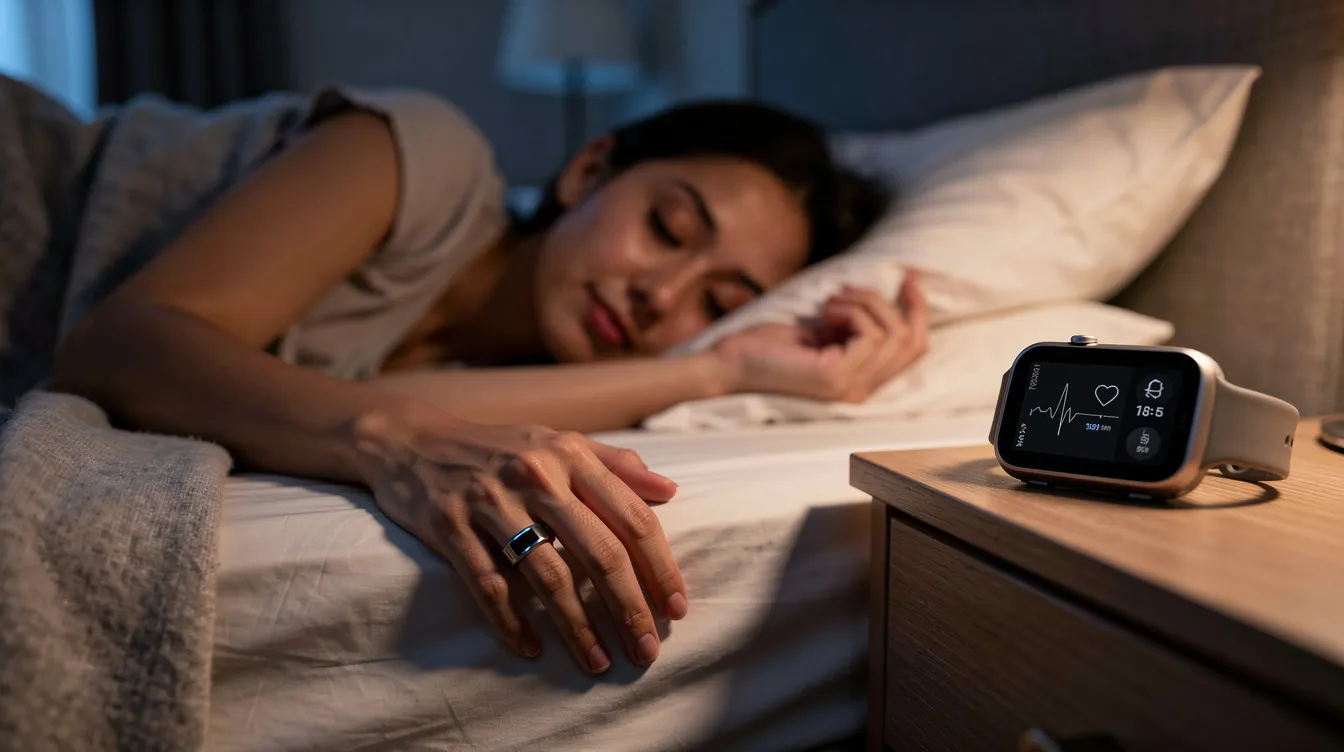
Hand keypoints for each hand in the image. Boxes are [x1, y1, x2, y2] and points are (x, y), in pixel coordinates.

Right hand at [350, 405, 685, 674]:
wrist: (410, 440)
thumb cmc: (498, 449)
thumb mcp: (557, 443)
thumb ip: (614, 464)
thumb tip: (668, 491)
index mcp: (569, 455)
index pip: (631, 517)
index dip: (660, 566)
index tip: (676, 608)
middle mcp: (535, 474)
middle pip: (598, 552)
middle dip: (629, 607)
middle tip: (647, 649)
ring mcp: (489, 500)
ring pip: (546, 575)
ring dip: (577, 627)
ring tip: (597, 662)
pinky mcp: (448, 525)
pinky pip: (487, 584)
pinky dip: (511, 622)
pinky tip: (531, 648)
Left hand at [714, 274, 928, 401]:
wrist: (729, 363)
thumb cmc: (766, 346)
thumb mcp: (820, 330)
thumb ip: (852, 323)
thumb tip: (882, 296)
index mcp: (861, 381)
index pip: (915, 351)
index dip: (919, 311)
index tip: (908, 279)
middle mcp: (861, 391)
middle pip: (913, 342)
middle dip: (890, 303)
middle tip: (849, 289)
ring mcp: (850, 388)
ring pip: (893, 335)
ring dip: (865, 304)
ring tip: (830, 302)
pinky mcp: (835, 378)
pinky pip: (869, 336)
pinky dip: (852, 313)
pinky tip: (824, 313)